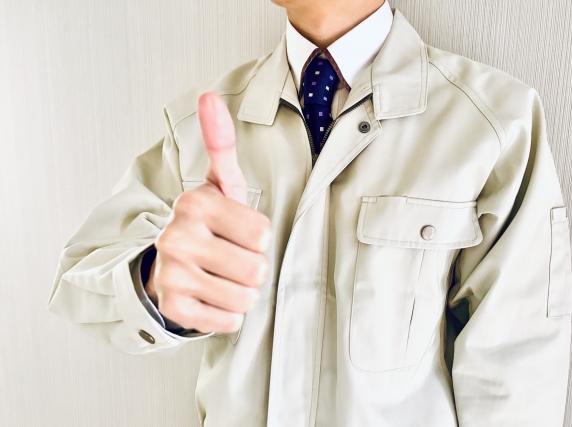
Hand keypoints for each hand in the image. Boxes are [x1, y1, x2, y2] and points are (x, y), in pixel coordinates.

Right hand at [145, 92, 271, 332]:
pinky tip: (209, 298)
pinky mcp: (173, 308)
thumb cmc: (205, 226)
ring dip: (240, 292)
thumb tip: (208, 96)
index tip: (234, 232)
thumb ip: (220, 143)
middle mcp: (178, 236)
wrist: (166, 266)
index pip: (263, 234)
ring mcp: (172, 274)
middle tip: (228, 259)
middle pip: (257, 268)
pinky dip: (227, 315)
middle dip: (251, 268)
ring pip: (246, 298)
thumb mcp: (216, 185)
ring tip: (219, 278)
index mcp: (195, 203)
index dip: (257, 238)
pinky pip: (229, 321)